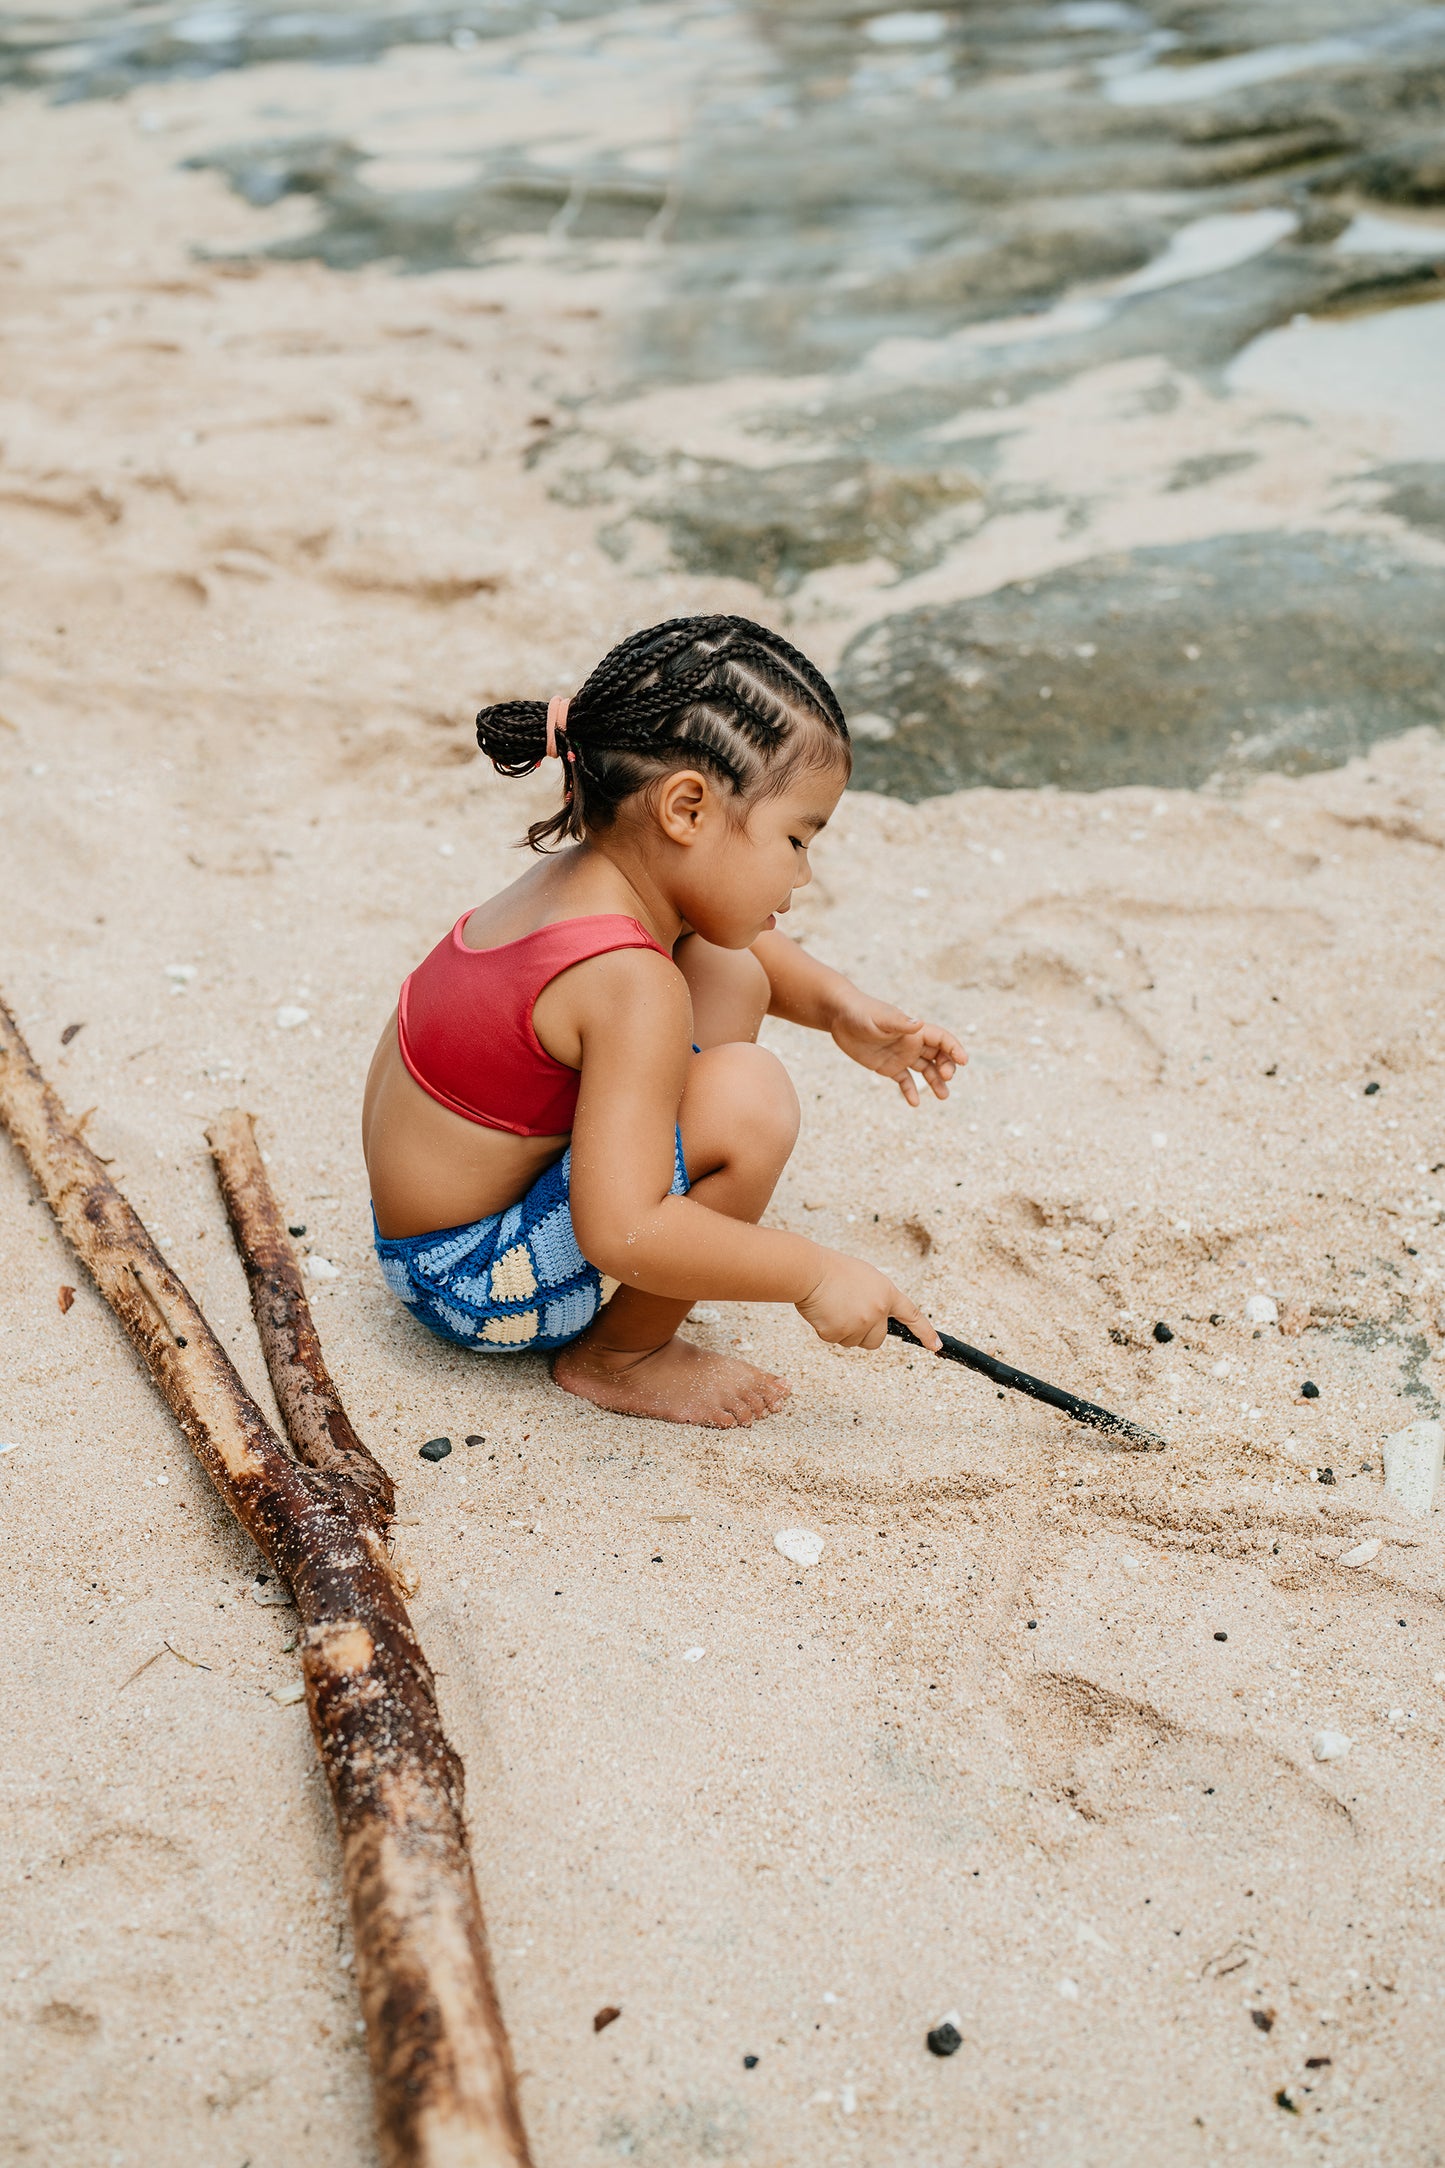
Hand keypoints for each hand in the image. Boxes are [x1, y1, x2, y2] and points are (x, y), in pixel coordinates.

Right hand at [796, 1251, 941, 1351]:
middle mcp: (877, 1312)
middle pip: (876, 1340)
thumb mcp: (867, 1278)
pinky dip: (827, 1329)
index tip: (935, 1345)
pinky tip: (823, 1312)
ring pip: (854, 1341)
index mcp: (886, 1294)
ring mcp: (858, 1324)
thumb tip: (875, 1321)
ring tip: (833, 1306)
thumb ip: (877, 1299)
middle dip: (864, 1333)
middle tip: (848, 1312)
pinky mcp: (838, 1333)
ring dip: (843, 1330)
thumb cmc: (834, 1270)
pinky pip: (835, 1340)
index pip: (912, 1315)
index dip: (924, 1332)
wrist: (810, 1272)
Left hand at [829, 994, 967, 1106]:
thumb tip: (920, 1024)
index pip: (942, 1039)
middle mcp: (912, 1043)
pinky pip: (904, 1080)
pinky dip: (910, 1091)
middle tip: (946, 1078)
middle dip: (947, 1067)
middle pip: (939, 1056)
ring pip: (925, 1070)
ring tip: (943, 1097)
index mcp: (915, 1031)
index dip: (955, 1049)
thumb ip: (899, 1023)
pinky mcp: (888, 1066)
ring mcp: (901, 1056)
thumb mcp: (880, 1019)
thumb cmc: (861, 1013)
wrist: (840, 1016)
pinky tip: (914, 1103)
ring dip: (935, 1082)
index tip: (964, 1061)